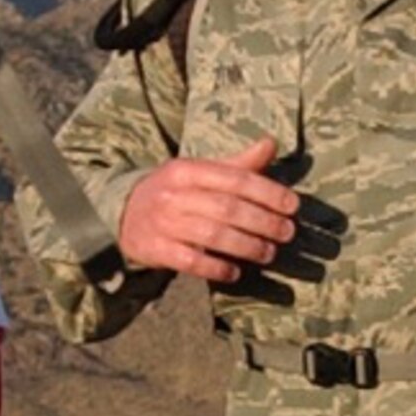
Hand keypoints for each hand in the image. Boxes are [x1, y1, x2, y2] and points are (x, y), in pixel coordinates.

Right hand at [118, 137, 297, 283]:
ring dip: (247, 246)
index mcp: (187, 170)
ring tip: (269, 254)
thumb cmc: (175, 193)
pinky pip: (190, 261)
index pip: (234, 179)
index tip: (293, 205)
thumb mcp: (200, 172)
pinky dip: (216, 268)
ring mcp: (163, 222)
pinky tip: (235, 272)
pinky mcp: (155, 249)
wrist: (122, 213)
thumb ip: (237, 164)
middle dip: (263, 222)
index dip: (267, 192)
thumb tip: (271, 143)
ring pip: (212, 235)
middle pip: (227, 208)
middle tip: (287, 233)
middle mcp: (174, 194)